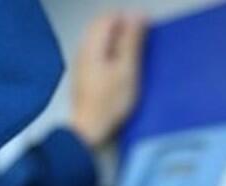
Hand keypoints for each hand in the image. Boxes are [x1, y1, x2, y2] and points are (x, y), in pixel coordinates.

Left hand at [70, 12, 146, 148]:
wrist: (89, 130)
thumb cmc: (109, 104)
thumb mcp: (127, 69)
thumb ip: (131, 40)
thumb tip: (137, 15)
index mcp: (92, 47)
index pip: (108, 17)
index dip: (128, 18)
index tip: (145, 29)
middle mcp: (82, 52)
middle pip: (102, 26)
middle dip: (123, 27)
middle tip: (141, 41)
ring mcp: (81, 64)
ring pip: (100, 39)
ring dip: (118, 40)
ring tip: (134, 55)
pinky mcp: (84, 76)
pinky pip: (98, 53)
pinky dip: (111, 52)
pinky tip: (122, 66)